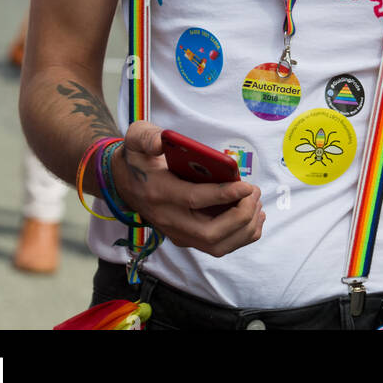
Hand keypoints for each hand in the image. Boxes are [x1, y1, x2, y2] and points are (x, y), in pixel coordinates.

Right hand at [113, 122, 264, 258]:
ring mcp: (178, 233)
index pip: (195, 200)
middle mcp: (169, 219)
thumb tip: (159, 143)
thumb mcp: (136, 138)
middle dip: (240, 216)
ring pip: (217, 245)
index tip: (247, 186)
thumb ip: (146, 137)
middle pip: (210, 233)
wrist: (125, 182)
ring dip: (244, 229)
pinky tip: (252, 216)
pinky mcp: (186, 238)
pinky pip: (218, 246)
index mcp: (159, 192)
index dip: (224, 194)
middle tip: (255, 193)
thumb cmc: (138, 158)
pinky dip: (240, 236)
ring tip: (257, 204)